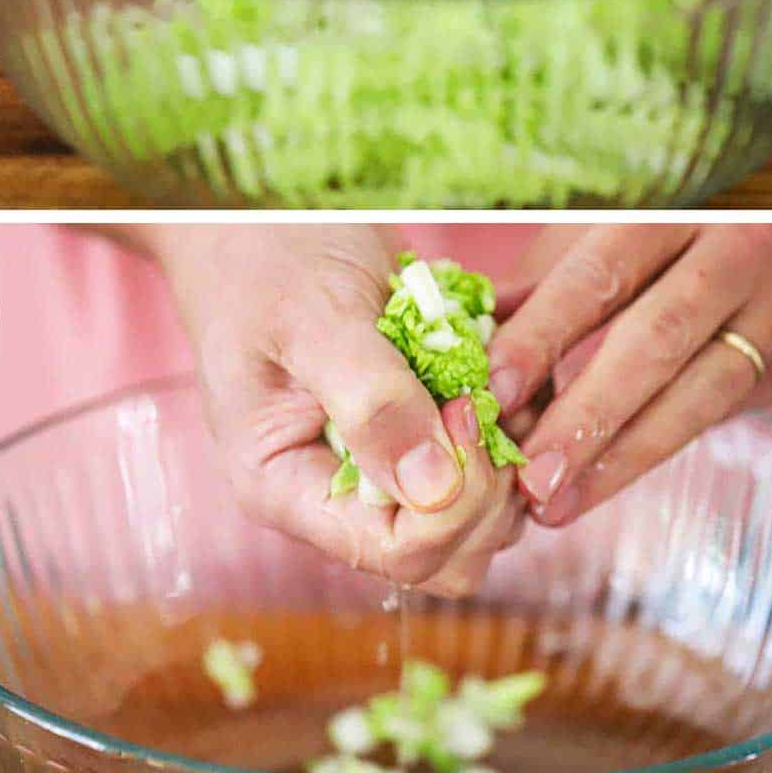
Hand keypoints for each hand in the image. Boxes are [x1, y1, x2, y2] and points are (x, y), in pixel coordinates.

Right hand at [136, 225, 523, 596]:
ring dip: (508, 445)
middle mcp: (342, 496)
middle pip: (455, 551)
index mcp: (291, 490)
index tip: (460, 406)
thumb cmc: (268, 259)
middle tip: (479, 391)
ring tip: (486, 369)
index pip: (401, 552)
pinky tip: (492, 351)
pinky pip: (493, 455)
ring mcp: (387, 467)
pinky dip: (511, 410)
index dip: (455, 498)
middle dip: (491, 483)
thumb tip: (435, 488)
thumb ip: (371, 402)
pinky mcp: (422, 431)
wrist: (260, 219)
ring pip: (487, 510)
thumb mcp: (314, 319)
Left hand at [488, 224, 771, 527]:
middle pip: (655, 343)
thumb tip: (474, 332)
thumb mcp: (623, 215)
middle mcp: (737, 251)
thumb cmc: (696, 210)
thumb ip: (553, 272)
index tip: (494, 391)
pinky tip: (607, 479)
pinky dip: (659, 446)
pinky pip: (723, 412)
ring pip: (700, 396)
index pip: (601, 275)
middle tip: (530, 479)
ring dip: (622, 458)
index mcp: (676, 204)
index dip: (545, 335)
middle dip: (586, 418)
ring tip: (559, 504)